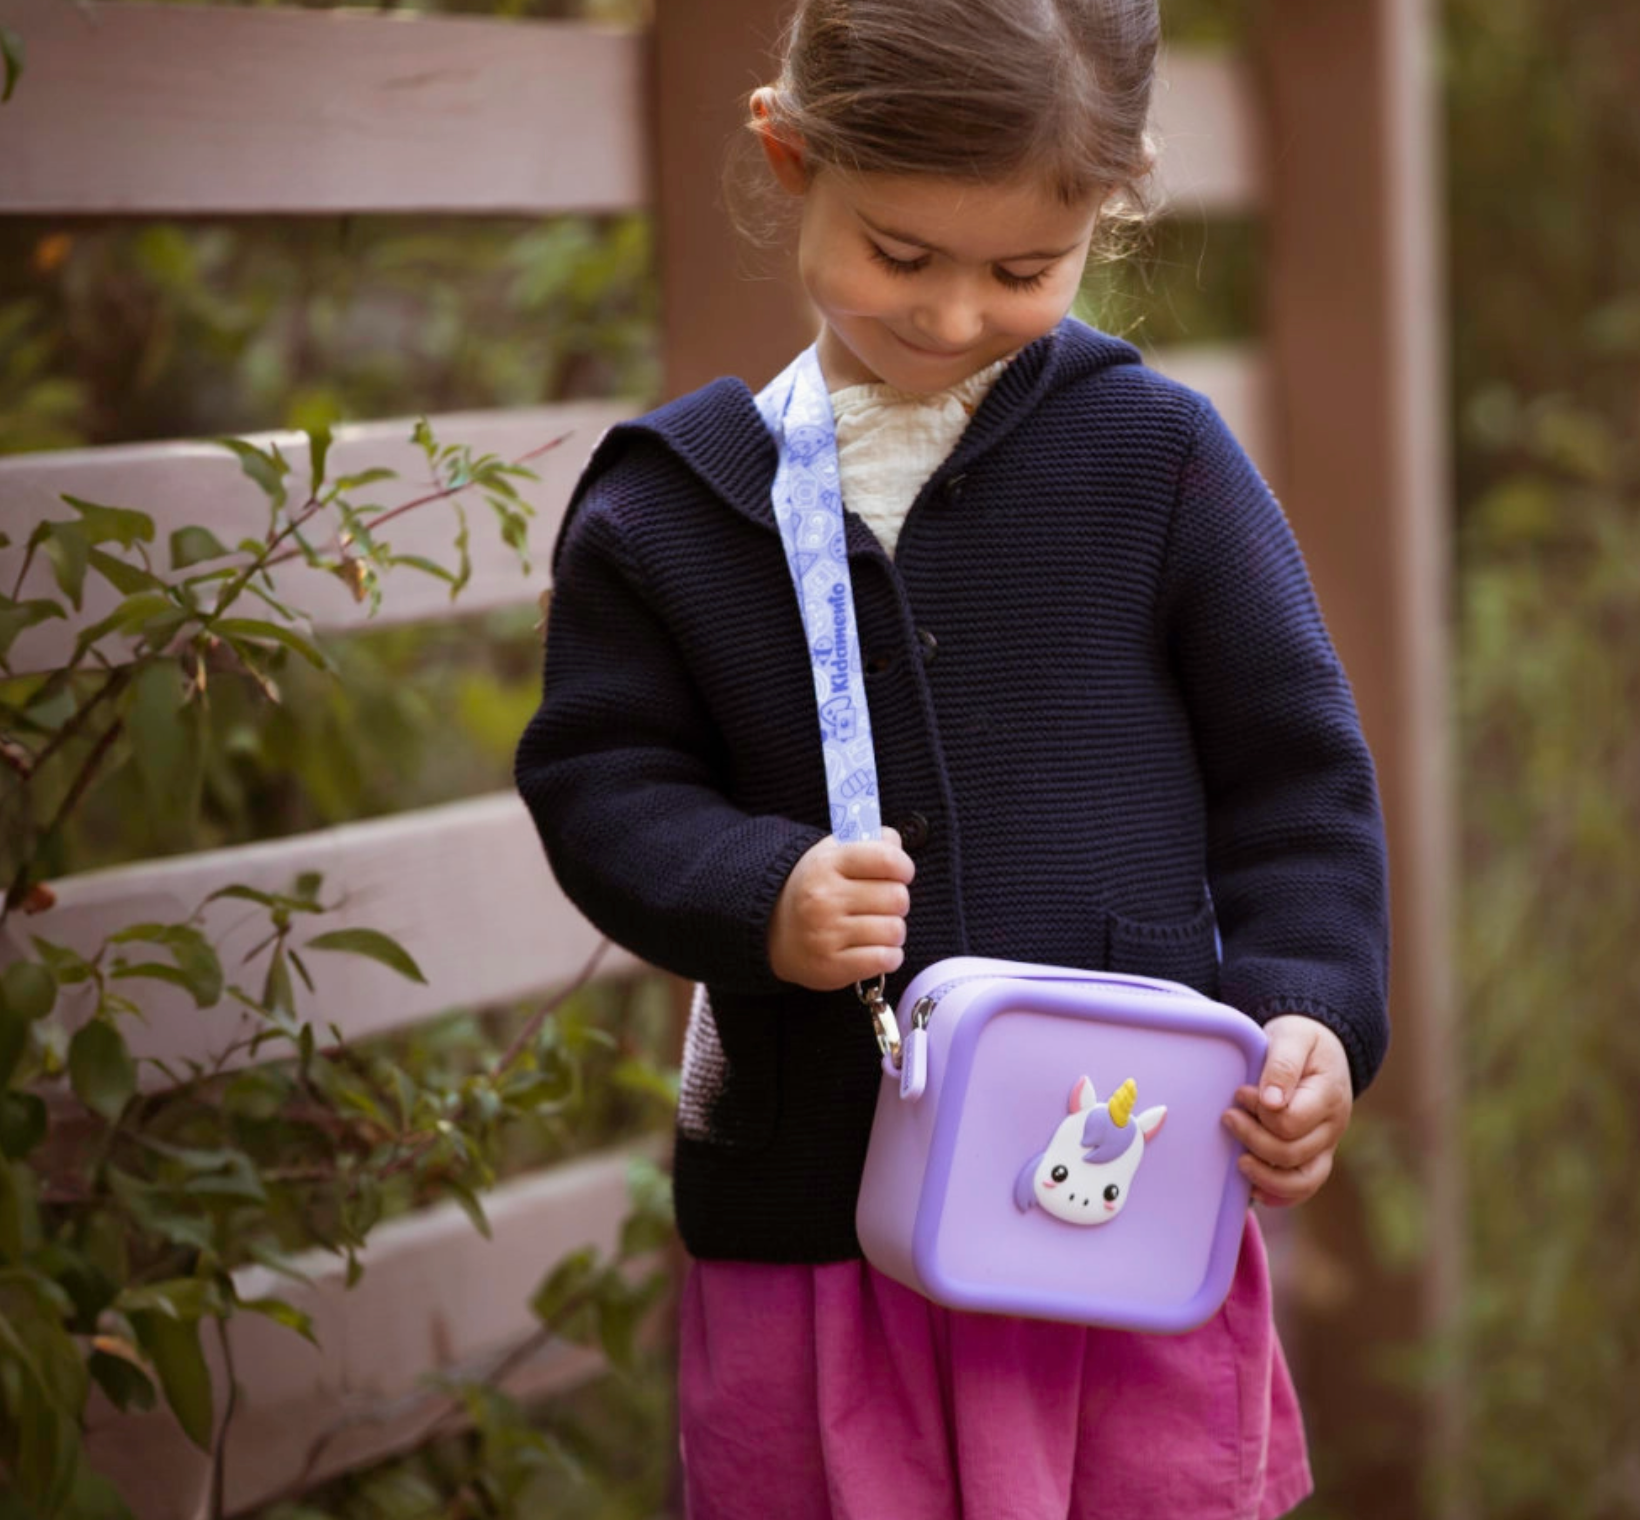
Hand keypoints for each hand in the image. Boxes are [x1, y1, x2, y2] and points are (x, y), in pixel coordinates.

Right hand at [768, 827, 913, 990]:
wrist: (773, 932)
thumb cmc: (815, 890)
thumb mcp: (833, 855)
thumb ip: (869, 842)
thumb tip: (897, 843)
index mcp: (827, 865)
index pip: (887, 859)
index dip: (904, 867)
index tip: (901, 874)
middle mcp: (825, 898)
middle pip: (897, 898)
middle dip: (897, 902)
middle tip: (882, 906)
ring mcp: (827, 934)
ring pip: (895, 930)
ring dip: (893, 932)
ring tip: (876, 929)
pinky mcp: (832, 966)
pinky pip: (886, 959)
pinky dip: (889, 956)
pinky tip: (876, 950)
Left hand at [1221, 1015, 1352, 1206]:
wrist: (1318, 1048)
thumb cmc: (1301, 1040)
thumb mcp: (1293, 1038)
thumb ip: (1282, 1066)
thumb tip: (1270, 1102)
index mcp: (1329, 1096)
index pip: (1291, 1122)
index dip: (1260, 1113)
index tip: (1241, 1093)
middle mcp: (1333, 1127)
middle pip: (1292, 1153)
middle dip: (1252, 1139)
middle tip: (1227, 1117)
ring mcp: (1326, 1145)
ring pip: (1302, 1180)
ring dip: (1265, 1176)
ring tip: (1238, 1162)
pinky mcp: (1316, 1155)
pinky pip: (1305, 1187)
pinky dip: (1280, 1194)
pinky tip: (1254, 1190)